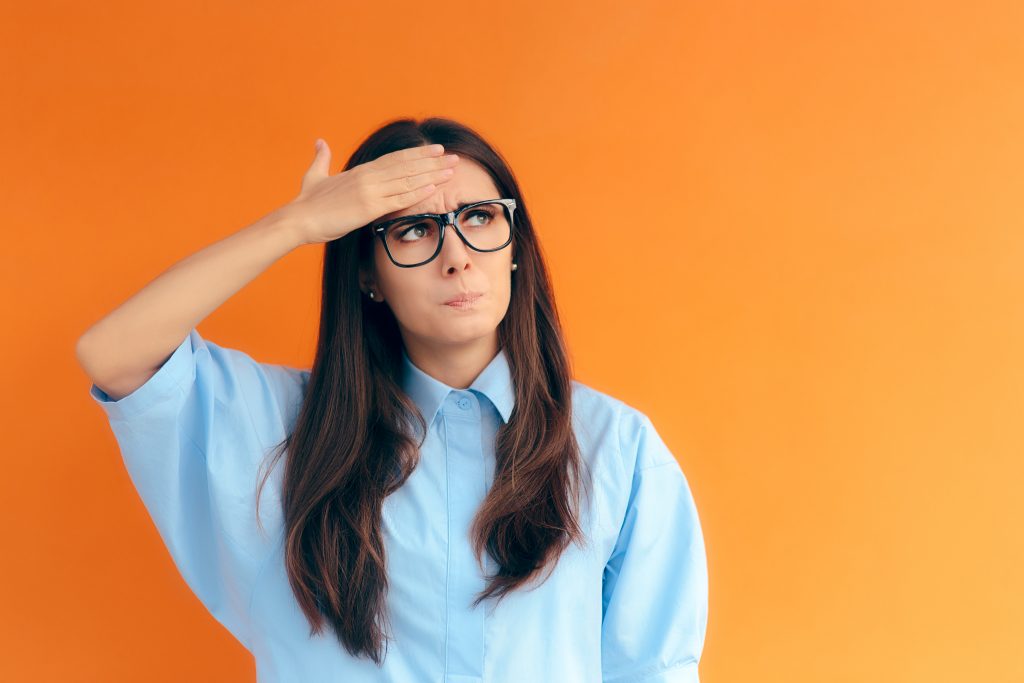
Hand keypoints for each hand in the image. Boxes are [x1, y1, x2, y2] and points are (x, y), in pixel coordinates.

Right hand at [283, 139, 459, 245]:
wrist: (298, 219)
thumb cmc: (306, 202)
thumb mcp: (315, 175)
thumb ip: (321, 158)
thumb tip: (320, 142)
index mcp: (361, 171)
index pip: (395, 159)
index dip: (417, 154)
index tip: (435, 151)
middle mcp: (369, 177)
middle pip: (407, 166)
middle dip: (432, 162)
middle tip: (453, 157)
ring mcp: (370, 191)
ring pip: (408, 180)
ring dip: (432, 175)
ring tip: (451, 170)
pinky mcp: (369, 208)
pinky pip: (399, 200)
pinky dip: (417, 194)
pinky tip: (433, 189)